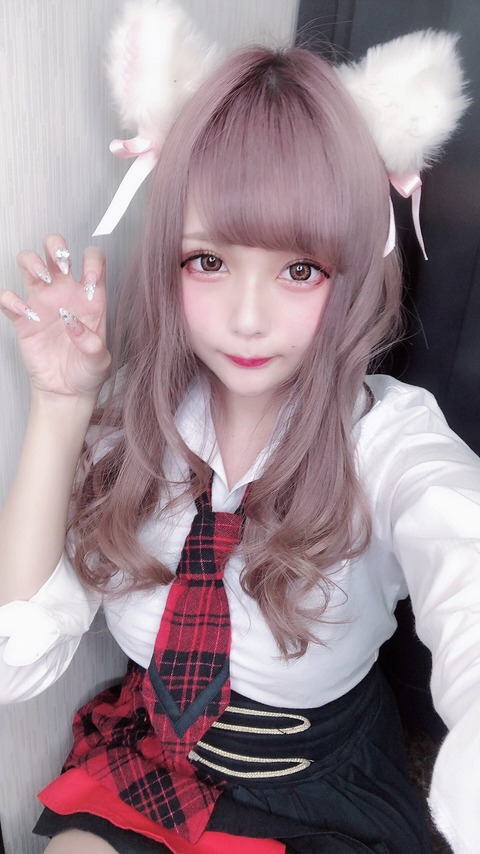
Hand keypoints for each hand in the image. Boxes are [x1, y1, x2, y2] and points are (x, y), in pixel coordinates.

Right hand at [0, 234, 110, 400]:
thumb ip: (93, 344)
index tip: (89, 278)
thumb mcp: (100, 361)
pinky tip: (24, 312)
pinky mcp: (23, 318)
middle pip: (56, 250)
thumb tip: (75, 326)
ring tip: (41, 278)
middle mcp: (65, 292)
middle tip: (60, 263)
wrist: (67, 392)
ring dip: (32, 262)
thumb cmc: (88, 372)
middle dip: (55, 246)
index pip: (93, 261)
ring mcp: (43, 302)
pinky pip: (9, 298)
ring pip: (30, 263)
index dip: (92, 261)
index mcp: (90, 297)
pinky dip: (10, 299)